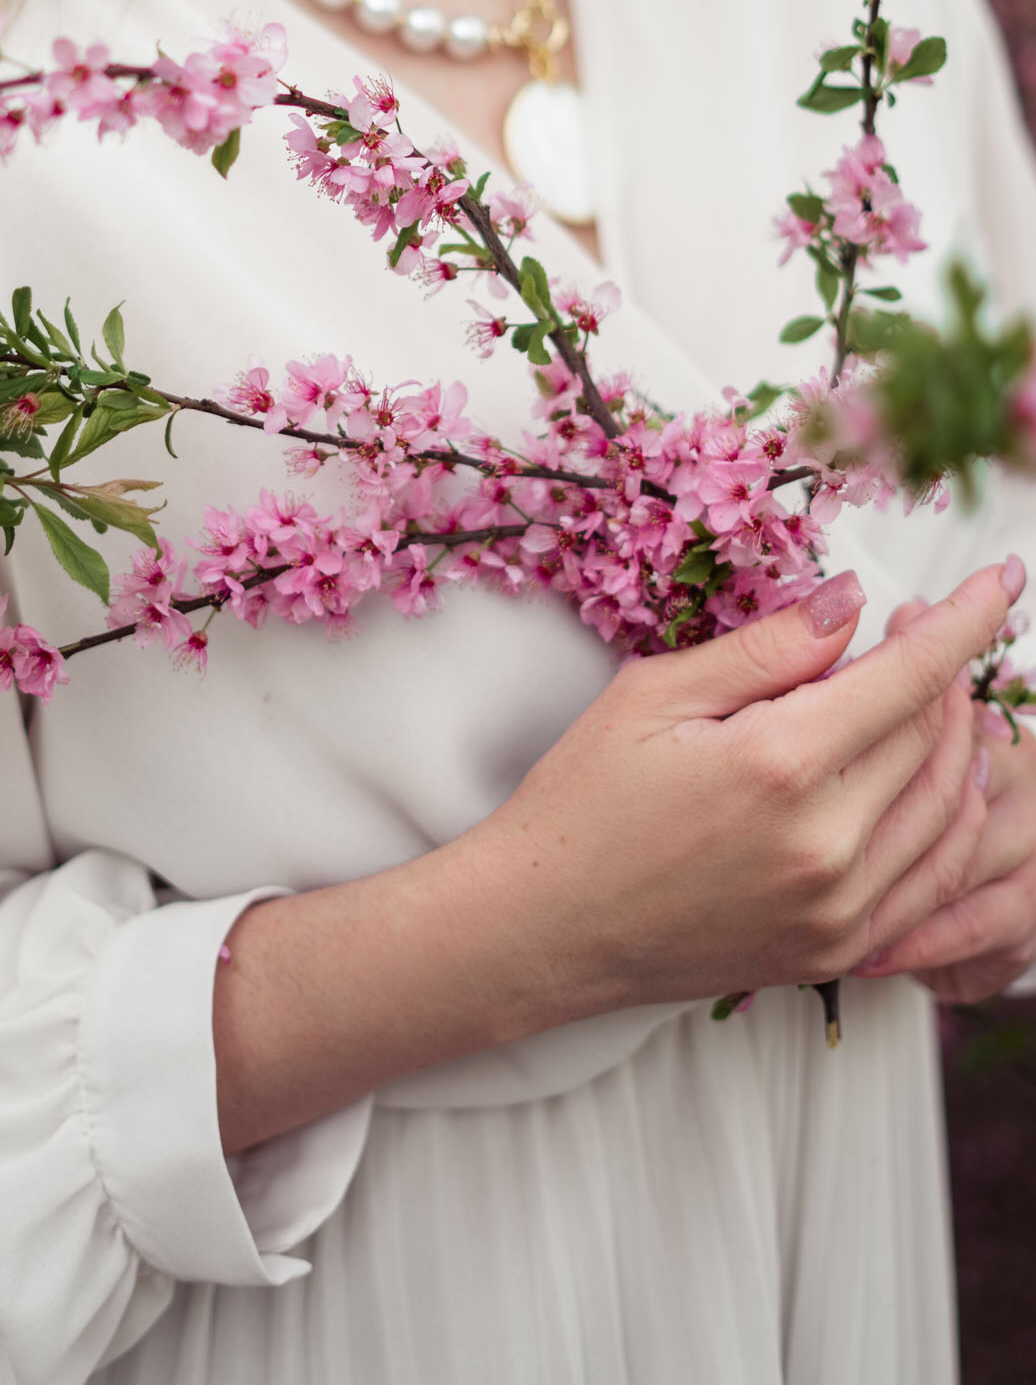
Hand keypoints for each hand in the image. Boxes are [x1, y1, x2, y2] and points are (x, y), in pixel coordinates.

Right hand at [470, 558, 1022, 1030]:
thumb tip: (850, 601)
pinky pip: (935, 884)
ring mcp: (838, 910)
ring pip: (950, 809)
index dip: (964, 620)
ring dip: (962, 742)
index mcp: (780, 765)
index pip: (910, 676)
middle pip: (937, 737)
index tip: (999, 579)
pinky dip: (955, 823)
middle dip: (949, 669)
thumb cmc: (583, 802)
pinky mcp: (836, 952)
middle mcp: (827, 845)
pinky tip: (941, 783)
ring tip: (937, 696)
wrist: (542, 927)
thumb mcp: (655, 694)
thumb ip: (766, 648)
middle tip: (916, 625)